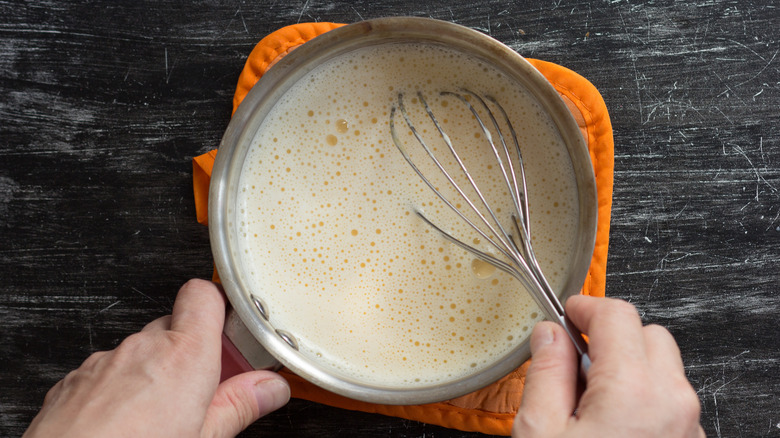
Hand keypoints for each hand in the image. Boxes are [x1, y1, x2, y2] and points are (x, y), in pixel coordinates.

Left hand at [24, 279, 289, 437]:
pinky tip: (128, 425)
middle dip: (192, 352)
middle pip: (176, 327)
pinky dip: (122, 389)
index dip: (221, 308)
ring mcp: (104, 363)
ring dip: (156, 373)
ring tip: (164, 417)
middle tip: (207, 389)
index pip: (205, 295)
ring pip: (141, 351)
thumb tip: (269, 389)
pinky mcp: (75, 382)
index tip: (236, 338)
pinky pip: (109, 372)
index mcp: (184, 356)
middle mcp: (142, 348)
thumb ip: (240, 406)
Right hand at [513, 295, 703, 437]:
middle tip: (576, 360)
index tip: (567, 315)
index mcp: (632, 390)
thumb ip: (545, 373)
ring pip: (664, 368)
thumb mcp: (540, 432)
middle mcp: (672, 403)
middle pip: (649, 333)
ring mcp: (688, 426)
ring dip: (631, 369)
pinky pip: (672, 401)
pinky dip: (646, 399)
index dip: (585, 308)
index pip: (616, 314)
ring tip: (593, 402)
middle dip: (612, 337)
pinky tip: (614, 425)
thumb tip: (548, 335)